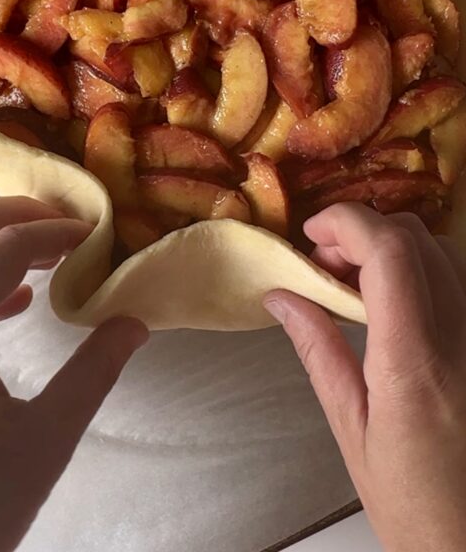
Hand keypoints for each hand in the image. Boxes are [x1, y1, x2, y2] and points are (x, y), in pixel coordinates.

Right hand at [265, 203, 465, 551]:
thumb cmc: (417, 506)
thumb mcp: (353, 432)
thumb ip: (320, 351)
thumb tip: (282, 297)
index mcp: (415, 364)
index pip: (389, 252)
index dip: (346, 222)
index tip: (312, 232)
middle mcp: (463, 337)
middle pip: (417, 239)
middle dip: (362, 233)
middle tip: (325, 265)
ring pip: (444, 252)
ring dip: (394, 250)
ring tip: (357, 285)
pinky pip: (460, 281)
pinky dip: (422, 272)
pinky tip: (396, 304)